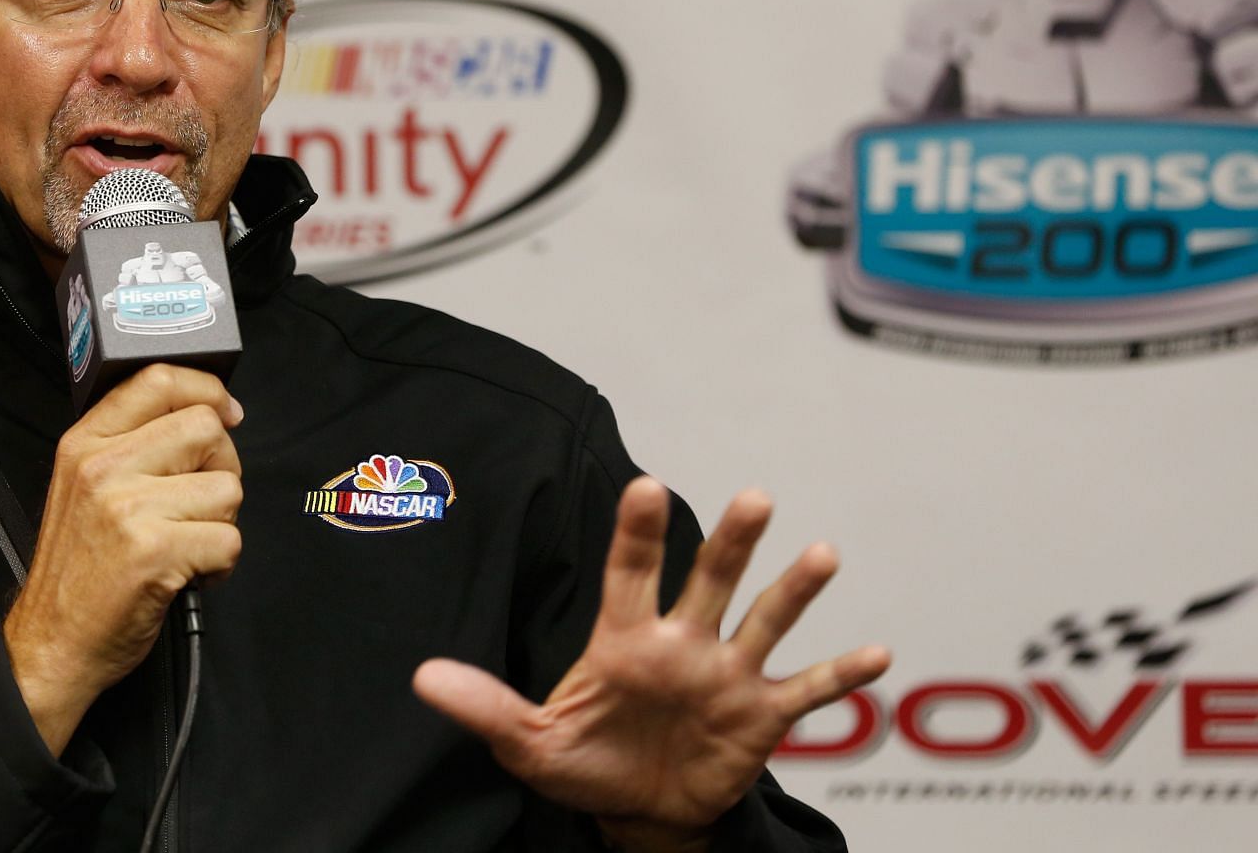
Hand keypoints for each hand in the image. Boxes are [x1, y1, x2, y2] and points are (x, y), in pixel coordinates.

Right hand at [3, 364, 243, 754]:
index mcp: (86, 442)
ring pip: (227, 487)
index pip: (159, 379)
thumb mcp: (84, 486)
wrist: (53, 643)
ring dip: (220, 523)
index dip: (208, 390)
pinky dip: (221, 564)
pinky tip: (188, 573)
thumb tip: (208, 414)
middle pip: (206, 427)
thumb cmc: (79, 571)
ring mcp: (128, 506)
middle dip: (222, 466)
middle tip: (200, 502)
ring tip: (185, 544)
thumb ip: (132, 443)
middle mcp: (104, 465)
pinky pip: (229, 539)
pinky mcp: (155, 550)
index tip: (227, 413)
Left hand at [412, 479, 888, 844]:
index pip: (629, 573)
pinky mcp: (761, 716)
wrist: (640, 813)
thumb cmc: (585, 764)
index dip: (637, 532)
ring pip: (764, 620)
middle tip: (753, 497)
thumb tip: (421, 678)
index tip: (642, 485)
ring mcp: (726, 675)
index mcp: (624, 641)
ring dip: (794, 590)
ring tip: (822, 554)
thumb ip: (484, 706)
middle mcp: (682, 644)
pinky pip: (808, 691)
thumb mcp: (528, 742)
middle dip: (730, 541)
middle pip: (709, 580)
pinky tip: (878, 651)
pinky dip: (842, 674)